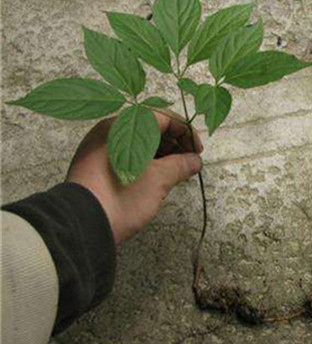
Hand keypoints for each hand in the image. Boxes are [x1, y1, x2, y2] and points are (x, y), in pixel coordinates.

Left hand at [67, 111, 202, 244]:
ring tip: (175, 173)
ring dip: (162, 155)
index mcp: (122, 125)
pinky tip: (157, 178)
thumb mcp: (158, 180)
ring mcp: (100, 149)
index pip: (163, 118)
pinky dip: (146, 163)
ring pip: (139, 143)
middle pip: (150, 128)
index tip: (197, 151)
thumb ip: (180, 165)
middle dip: (174, 145)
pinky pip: (127, 156)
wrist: (83, 225)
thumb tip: (194, 161)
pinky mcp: (97, 166)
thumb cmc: (116, 199)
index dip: (185, 133)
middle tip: (188, 162)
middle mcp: (109, 132)